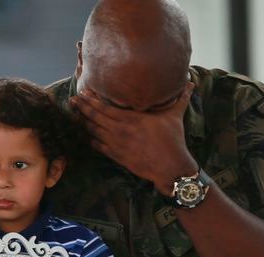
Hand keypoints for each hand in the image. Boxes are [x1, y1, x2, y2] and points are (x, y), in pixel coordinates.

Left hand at [70, 83, 197, 194]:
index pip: (105, 106)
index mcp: (131, 118)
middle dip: (82, 107)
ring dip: (82, 122)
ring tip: (73, 114)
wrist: (169, 166)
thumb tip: (191, 83)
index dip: (92, 99)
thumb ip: (180, 98)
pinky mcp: (116, 156)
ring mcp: (116, 144)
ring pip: (93, 131)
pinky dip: (89, 139)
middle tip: (72, 99)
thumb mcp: (175, 116)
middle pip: (95, 116)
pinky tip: (83, 134)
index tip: (84, 92)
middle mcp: (120, 130)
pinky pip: (97, 146)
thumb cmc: (173, 140)